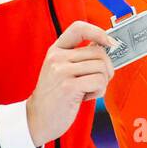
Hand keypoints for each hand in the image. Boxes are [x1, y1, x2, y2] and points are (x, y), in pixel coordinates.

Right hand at [26, 20, 115, 146]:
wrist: (37, 119)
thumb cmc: (55, 96)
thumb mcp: (61, 70)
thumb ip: (79, 57)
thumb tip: (106, 46)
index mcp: (56, 50)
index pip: (79, 28)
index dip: (98, 32)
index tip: (109, 43)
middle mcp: (57, 57)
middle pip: (98, 52)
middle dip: (107, 68)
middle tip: (98, 81)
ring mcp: (62, 71)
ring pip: (102, 68)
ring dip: (102, 83)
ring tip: (88, 91)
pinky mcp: (69, 86)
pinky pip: (99, 81)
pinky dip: (99, 91)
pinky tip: (86, 97)